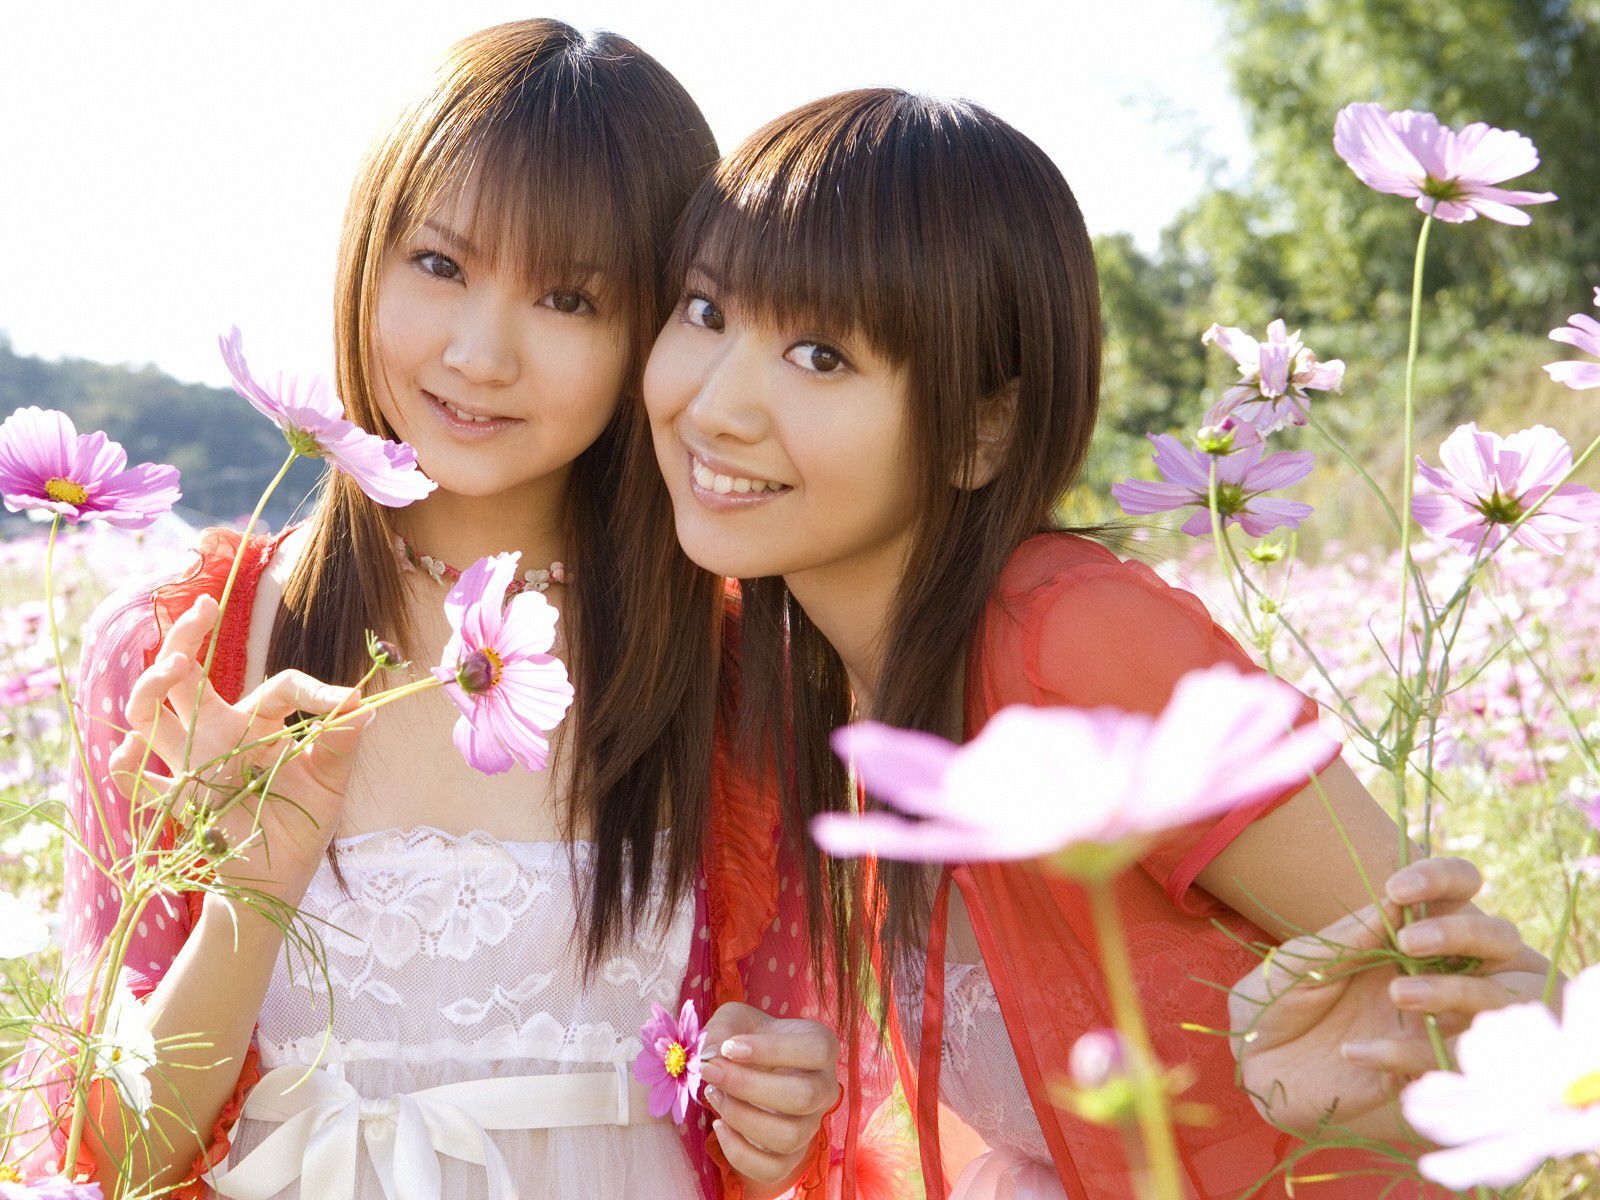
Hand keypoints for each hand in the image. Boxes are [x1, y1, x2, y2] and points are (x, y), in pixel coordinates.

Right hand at [107, 594, 370, 907]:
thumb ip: (340, 744)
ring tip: (173, 670)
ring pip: (151, 712)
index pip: (280, 686)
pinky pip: (133, 778)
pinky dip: (125, 763)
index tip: (344, 702)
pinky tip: (133, 751)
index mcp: (262, 723)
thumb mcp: (330, 784)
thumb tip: (363, 704)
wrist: (277, 880)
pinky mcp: (175, 801)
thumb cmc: (303, 823)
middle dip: (186, 638)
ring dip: (152, 686)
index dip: (313, 690)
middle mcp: (219, 733)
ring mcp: (191, 763)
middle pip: (187, 675)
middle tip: (202, 610)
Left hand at [699, 1000, 840, 1191]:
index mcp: (822, 1046)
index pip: (817, 1050)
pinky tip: (719, 1126)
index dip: (772, 1049)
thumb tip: (708, 1055)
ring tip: (714, 1095)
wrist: (748, 1067)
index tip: (730, 1047)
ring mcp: (811, 1125)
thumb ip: (721, 1029)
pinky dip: (739, 1152)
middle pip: (804, 1096)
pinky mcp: (792, 1155)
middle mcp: (825, 1088)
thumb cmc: (747, 1038)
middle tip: (711, 1071)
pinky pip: (773, 1168)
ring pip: (790, 1136)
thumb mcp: (733, 1020)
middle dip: (748, 1085)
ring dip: (742, 1118)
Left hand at [1229, 856, 1549, 1141]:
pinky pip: (1441, 1060)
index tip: (1399, 889)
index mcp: (1403, 934)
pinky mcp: (1424, 1071)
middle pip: (1498, 939)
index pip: (1454, 892)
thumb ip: (1346, 937)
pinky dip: (1402, 1054)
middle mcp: (1433, 973)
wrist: (1256, 1065)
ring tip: (1396, 994)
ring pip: (1487, 1001)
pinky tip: (1352, 1052)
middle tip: (1409, 942)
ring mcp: (1436, 1022)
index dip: (1443, 879)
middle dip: (1463, 932)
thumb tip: (1393, 903)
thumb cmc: (1276, 999)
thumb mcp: (1300, 962)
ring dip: (1448, 991)